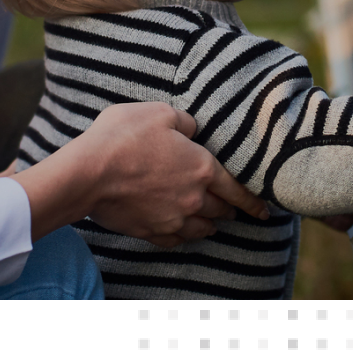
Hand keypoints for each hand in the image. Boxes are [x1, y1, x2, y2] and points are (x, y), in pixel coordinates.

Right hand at [13, 101, 267, 246]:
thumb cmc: (123, 138)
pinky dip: (184, 235)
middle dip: (230, 209)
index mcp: (202, 168)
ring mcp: (173, 220)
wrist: (87, 175)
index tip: (265, 210)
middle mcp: (194, 199)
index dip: (254, 201)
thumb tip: (193, 130)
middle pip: (222, 210)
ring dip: (210, 224)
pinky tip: (181, 229)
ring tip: (210, 220)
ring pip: (203, 229)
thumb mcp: (159, 113)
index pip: (238, 189)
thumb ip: (185, 122)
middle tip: (233, 208)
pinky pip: (177, 240)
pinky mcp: (151, 232)